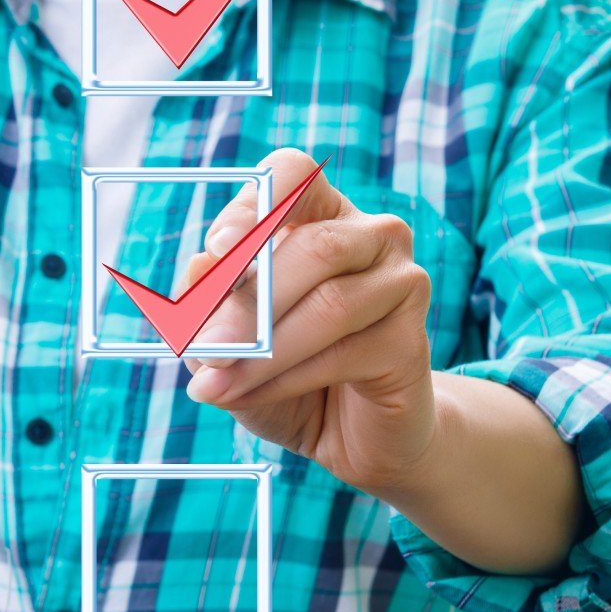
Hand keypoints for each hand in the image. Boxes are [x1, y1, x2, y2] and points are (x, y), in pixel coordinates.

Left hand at [181, 147, 436, 497]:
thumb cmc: (283, 370)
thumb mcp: (227, 336)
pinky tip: (253, 395)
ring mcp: (402, 283)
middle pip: (315, 247)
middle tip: (202, 346)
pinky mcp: (411, 341)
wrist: (347, 435)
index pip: (294, 176)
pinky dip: (287, 377)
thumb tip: (199, 264)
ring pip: (330, 304)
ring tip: (217, 383)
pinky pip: (344, 354)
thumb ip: (209, 301)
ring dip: (264, 349)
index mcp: (323, 213)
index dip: (255, 206)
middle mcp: (373, 236)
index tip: (216, 246)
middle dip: (249, 302)